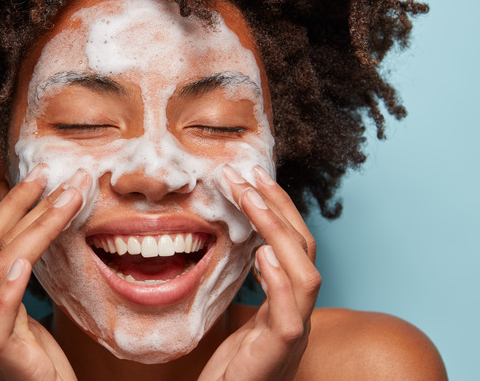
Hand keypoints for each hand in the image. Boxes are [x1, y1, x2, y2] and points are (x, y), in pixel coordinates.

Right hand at [0, 165, 88, 380]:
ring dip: (37, 225)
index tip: (42, 176)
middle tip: (56, 174)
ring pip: (2, 264)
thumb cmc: (34, 368)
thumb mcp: (17, 319)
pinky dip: (11, 281)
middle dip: (25, 203)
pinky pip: (1, 310)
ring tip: (67, 198)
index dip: (13, 204)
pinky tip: (26, 257)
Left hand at [198, 165, 319, 380]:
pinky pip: (289, 314)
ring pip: (305, 274)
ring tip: (251, 200)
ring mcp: (293, 333)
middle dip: (278, 207)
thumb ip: (247, 286)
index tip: (251, 177)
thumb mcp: (240, 318)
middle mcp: (298, 313)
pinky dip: (279, 281)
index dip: (277, 209)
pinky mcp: (278, 354)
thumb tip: (238, 244)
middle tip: (248, 175)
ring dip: (278, 231)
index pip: (294, 245)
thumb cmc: (231, 370)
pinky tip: (262, 254)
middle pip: (304, 249)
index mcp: (288, 302)